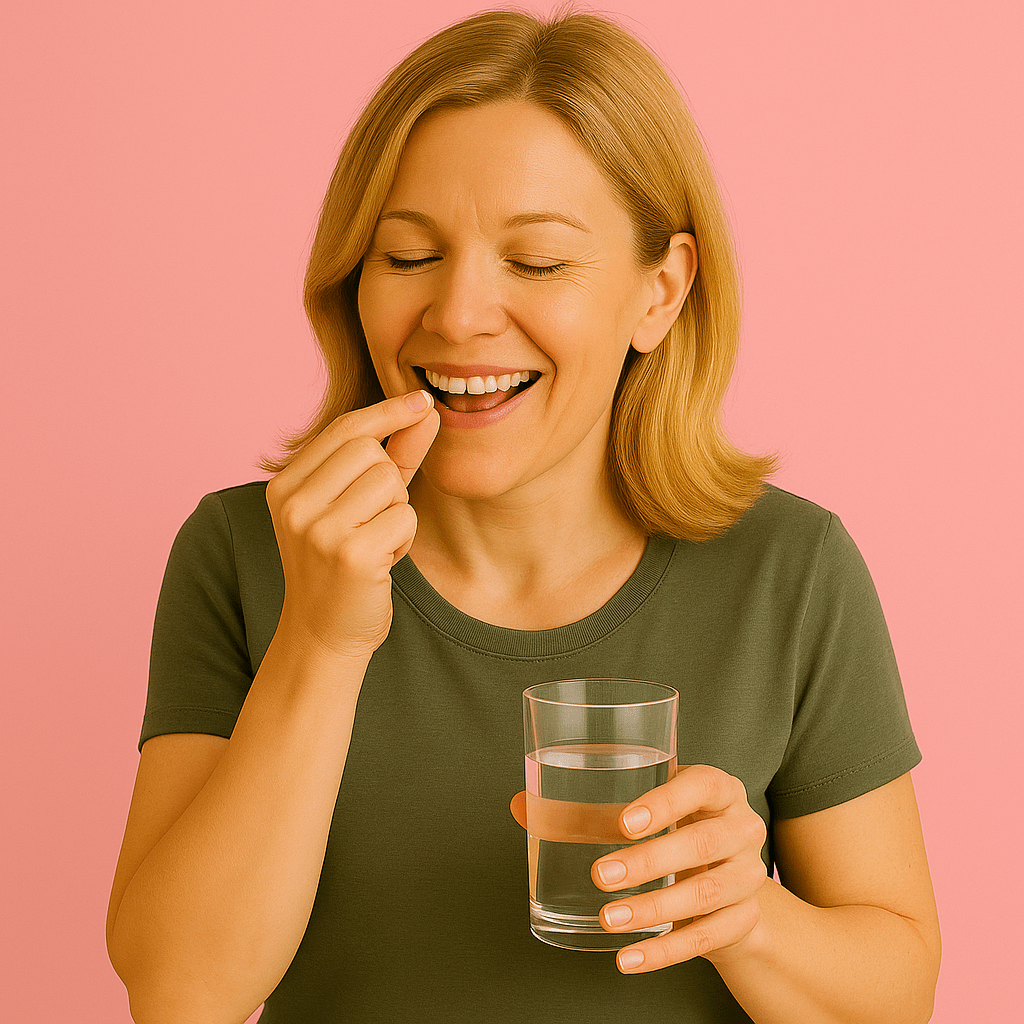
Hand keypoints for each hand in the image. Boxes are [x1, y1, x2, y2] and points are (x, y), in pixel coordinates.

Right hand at [265, 390, 438, 660]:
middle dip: (389, 482)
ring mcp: (318, 530)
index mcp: (285, 487)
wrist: (324, 636)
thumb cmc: (342, 567)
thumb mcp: (357, 506)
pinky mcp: (350, 555)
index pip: (344, 429)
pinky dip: (404, 540)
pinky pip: (404, 518)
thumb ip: (392, 456)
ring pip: (390, 482)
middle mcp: (294, 504)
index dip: (387, 412)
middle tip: (372, 522)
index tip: (421, 401)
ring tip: (375, 543)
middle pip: (371, 452)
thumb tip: (425, 409)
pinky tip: (381, 563)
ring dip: (397, 513)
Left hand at [509, 764, 767, 973]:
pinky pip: (706, 939)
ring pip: (705, 894)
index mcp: (717, 789)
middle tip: (601, 876)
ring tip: (608, 919)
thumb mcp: (644, 814)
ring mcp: (748, 876)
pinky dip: (664, 952)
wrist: (730, 881)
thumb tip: (521, 805)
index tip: (623, 822)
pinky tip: (628, 957)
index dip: (664, 803)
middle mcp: (741, 828)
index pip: (699, 785)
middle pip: (702, 843)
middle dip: (650, 862)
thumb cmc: (676, 830)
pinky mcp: (743, 920)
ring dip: (653, 909)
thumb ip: (586, 809)